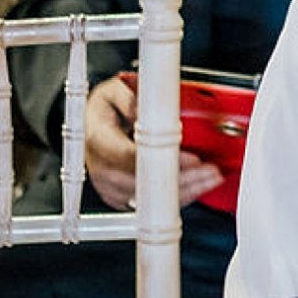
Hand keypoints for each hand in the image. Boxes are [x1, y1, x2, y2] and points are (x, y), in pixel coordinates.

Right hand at [80, 71, 220, 212]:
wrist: (88, 126)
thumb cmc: (102, 110)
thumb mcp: (112, 91)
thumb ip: (129, 97)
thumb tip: (144, 108)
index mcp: (99, 140)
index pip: (132, 157)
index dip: (164, 160)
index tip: (191, 159)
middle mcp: (103, 169)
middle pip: (145, 185)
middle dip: (181, 180)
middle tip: (209, 171)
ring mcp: (110, 188)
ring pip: (148, 202)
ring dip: (183, 192)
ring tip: (208, 180)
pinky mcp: (119, 198)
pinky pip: (148, 207)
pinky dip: (173, 200)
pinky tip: (193, 188)